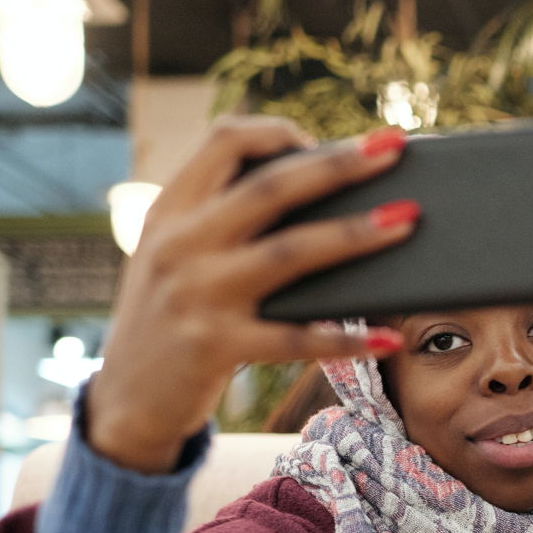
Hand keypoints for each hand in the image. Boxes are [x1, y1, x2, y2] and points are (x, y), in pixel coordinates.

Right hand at [88, 118, 415, 472]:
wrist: (125, 400)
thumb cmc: (172, 317)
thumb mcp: (176, 255)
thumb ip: (223, 218)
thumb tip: (317, 184)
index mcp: (171, 210)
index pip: (224, 141)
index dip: (279, 132)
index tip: (327, 142)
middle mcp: (180, 244)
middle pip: (271, 188)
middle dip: (338, 165)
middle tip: (394, 148)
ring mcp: (198, 295)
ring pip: (291, 253)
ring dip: (355, 234)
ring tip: (407, 220)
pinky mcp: (216, 347)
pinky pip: (295, 340)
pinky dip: (345, 339)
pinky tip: (388, 339)